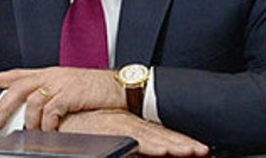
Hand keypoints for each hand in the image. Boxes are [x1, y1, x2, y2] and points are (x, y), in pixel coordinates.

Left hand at [0, 66, 123, 130]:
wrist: (120, 86)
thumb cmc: (95, 89)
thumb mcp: (68, 86)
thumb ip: (51, 92)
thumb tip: (35, 108)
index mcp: (49, 72)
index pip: (16, 73)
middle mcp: (51, 75)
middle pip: (17, 87)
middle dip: (3, 106)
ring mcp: (60, 83)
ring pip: (32, 101)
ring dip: (29, 120)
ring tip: (30, 132)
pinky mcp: (70, 94)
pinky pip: (50, 111)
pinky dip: (47, 123)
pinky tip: (50, 129)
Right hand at [59, 109, 208, 156]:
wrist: (62, 112)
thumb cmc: (83, 125)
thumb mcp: (109, 133)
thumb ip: (126, 140)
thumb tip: (142, 150)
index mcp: (131, 125)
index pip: (160, 135)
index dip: (179, 142)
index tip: (199, 149)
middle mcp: (129, 124)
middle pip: (161, 136)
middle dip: (183, 145)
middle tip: (202, 150)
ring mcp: (122, 127)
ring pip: (152, 138)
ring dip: (172, 145)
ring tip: (191, 152)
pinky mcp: (112, 130)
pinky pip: (133, 140)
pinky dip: (149, 145)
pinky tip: (161, 151)